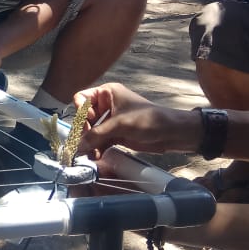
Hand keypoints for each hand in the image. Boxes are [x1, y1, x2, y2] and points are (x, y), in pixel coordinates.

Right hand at [74, 83, 198, 157]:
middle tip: (84, 145)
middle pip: (84, 117)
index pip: (82, 98)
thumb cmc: (148, 120)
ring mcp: (110, 120)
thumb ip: (96, 135)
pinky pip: (99, 140)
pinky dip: (96, 148)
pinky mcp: (115, 134)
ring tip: (89, 155)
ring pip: (91, 131)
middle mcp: (106, 104)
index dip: (81, 111)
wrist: (171, 133)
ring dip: (89, 143)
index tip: (88, 124)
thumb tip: (76, 147)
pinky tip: (96, 157)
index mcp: (107, 93)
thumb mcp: (120, 125)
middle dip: (83, 131)